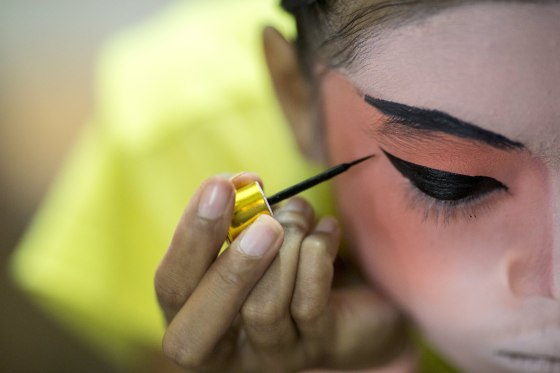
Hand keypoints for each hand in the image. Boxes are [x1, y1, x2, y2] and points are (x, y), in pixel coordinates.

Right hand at [155, 173, 407, 371]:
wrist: (348, 291)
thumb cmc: (284, 255)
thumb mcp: (252, 236)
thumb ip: (236, 219)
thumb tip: (241, 185)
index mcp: (193, 316)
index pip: (171, 288)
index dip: (190, 237)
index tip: (220, 187)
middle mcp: (223, 350)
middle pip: (195, 332)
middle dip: (228, 268)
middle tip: (264, 224)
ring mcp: (270, 356)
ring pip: (261, 309)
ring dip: (286, 246)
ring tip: (300, 213)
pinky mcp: (315, 349)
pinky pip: (309, 305)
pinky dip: (318, 253)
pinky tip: (327, 229)